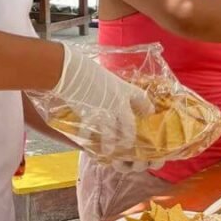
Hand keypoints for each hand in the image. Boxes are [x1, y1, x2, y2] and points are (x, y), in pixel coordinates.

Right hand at [30, 45, 158, 164]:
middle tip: (127, 144)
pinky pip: (89, 134)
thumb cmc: (85, 69)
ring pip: (110, 135)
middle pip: (129, 126)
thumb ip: (109, 86)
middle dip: (128, 137)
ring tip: (108, 151)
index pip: (141, 99)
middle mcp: (117, 104)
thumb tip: (107, 90)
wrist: (71, 73)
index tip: (149, 112)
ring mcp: (104, 114)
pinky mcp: (88, 119)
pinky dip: (88, 140)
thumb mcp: (103, 75)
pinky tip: (86, 144)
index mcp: (123, 89)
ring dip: (109, 144)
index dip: (146, 107)